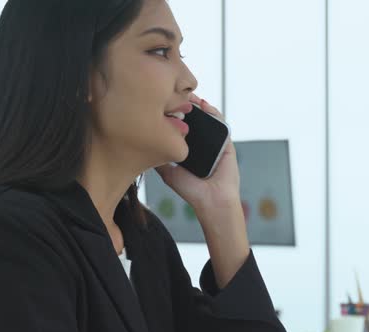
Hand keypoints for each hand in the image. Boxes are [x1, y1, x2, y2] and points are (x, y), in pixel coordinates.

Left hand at [154, 94, 240, 210]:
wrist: (212, 200)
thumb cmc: (191, 190)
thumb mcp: (167, 172)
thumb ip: (158, 157)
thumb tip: (142, 143)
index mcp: (188, 148)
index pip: (180, 125)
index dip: (172, 113)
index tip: (161, 103)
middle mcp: (201, 143)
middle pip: (193, 118)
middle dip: (184, 104)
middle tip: (174, 93)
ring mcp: (214, 141)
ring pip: (207, 117)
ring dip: (198, 104)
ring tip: (188, 95)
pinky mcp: (226, 142)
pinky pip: (221, 123)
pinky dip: (214, 112)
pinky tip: (204, 105)